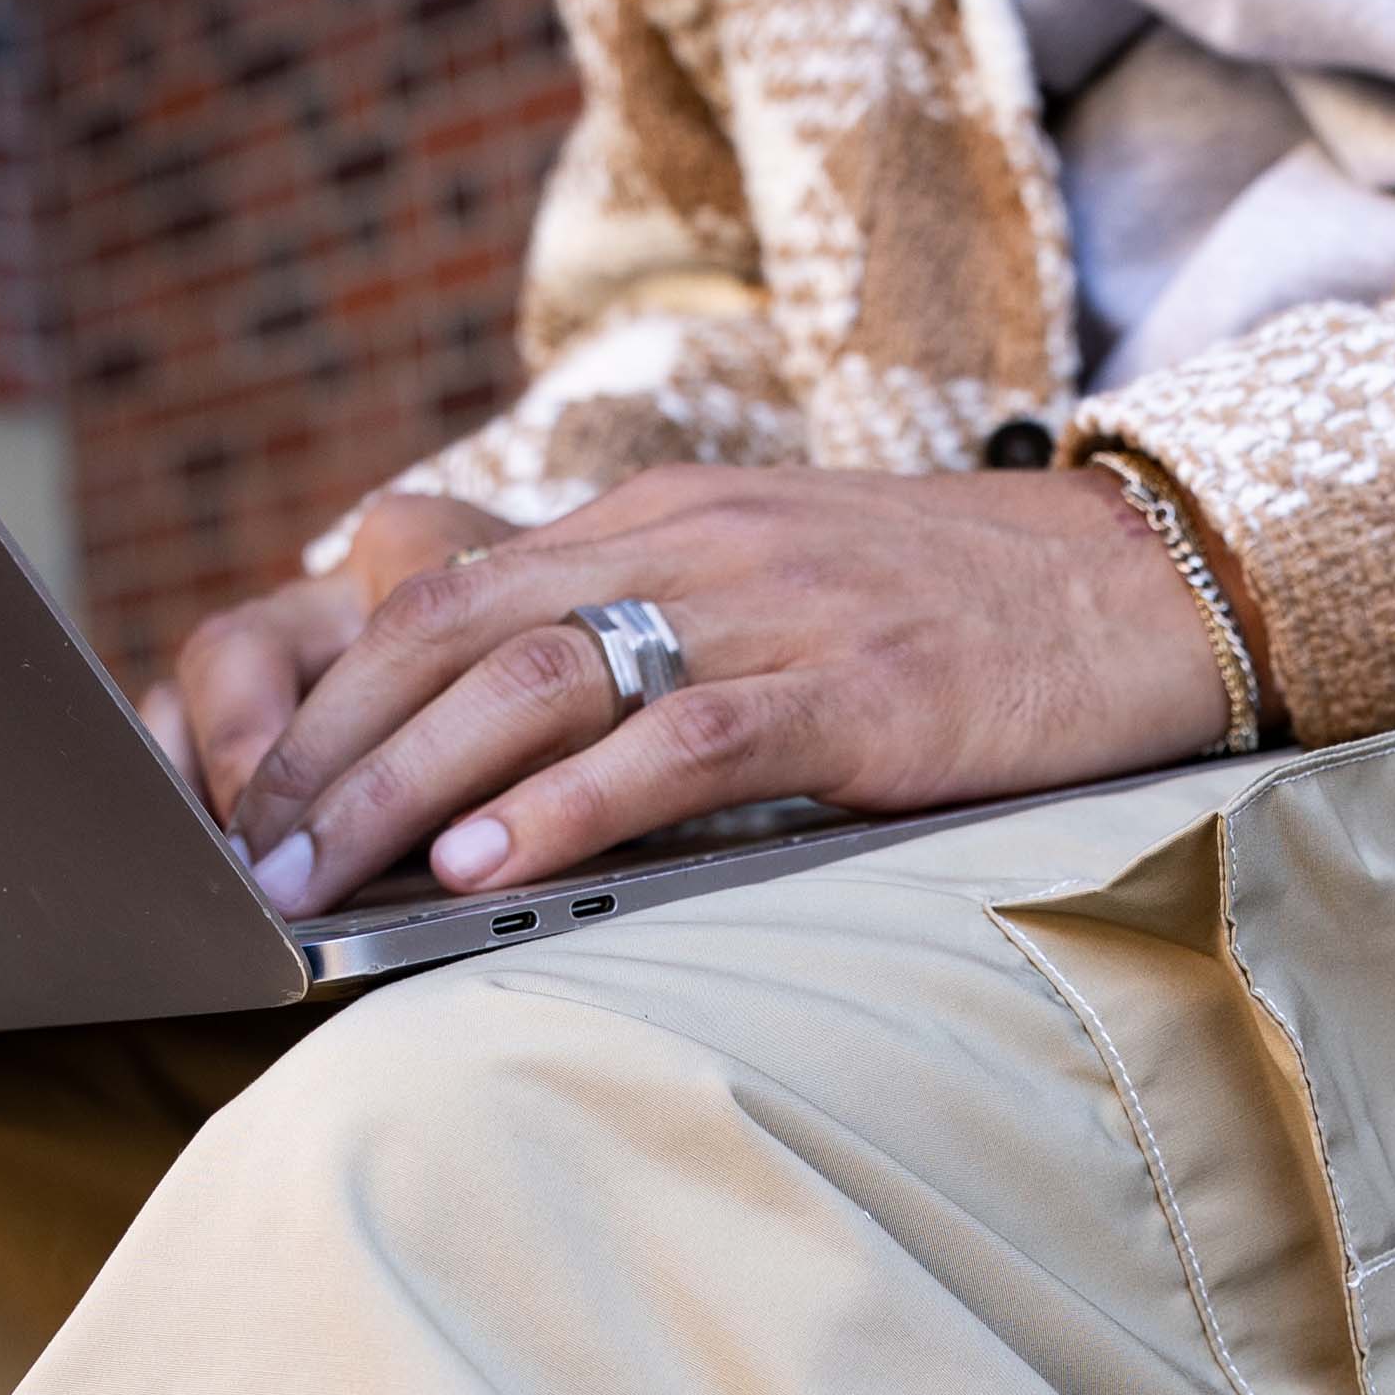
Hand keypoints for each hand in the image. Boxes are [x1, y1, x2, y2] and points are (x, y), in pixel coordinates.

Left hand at [211, 464, 1241, 913]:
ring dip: (408, 787)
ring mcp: (770, 611)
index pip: (439, 596)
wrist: (1146, 584)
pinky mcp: (853, 692)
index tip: (250, 801)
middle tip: (248, 863)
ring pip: (537, 683)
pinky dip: (565, 809)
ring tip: (324, 875)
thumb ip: (648, 643)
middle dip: (328, 752)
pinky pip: (678, 744)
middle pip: (451, 635)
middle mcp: (690, 544)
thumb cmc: (952, 618)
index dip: (324, 697)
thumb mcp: (772, 595)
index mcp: (656, 519)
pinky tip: (487, 869)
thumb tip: (505, 758)